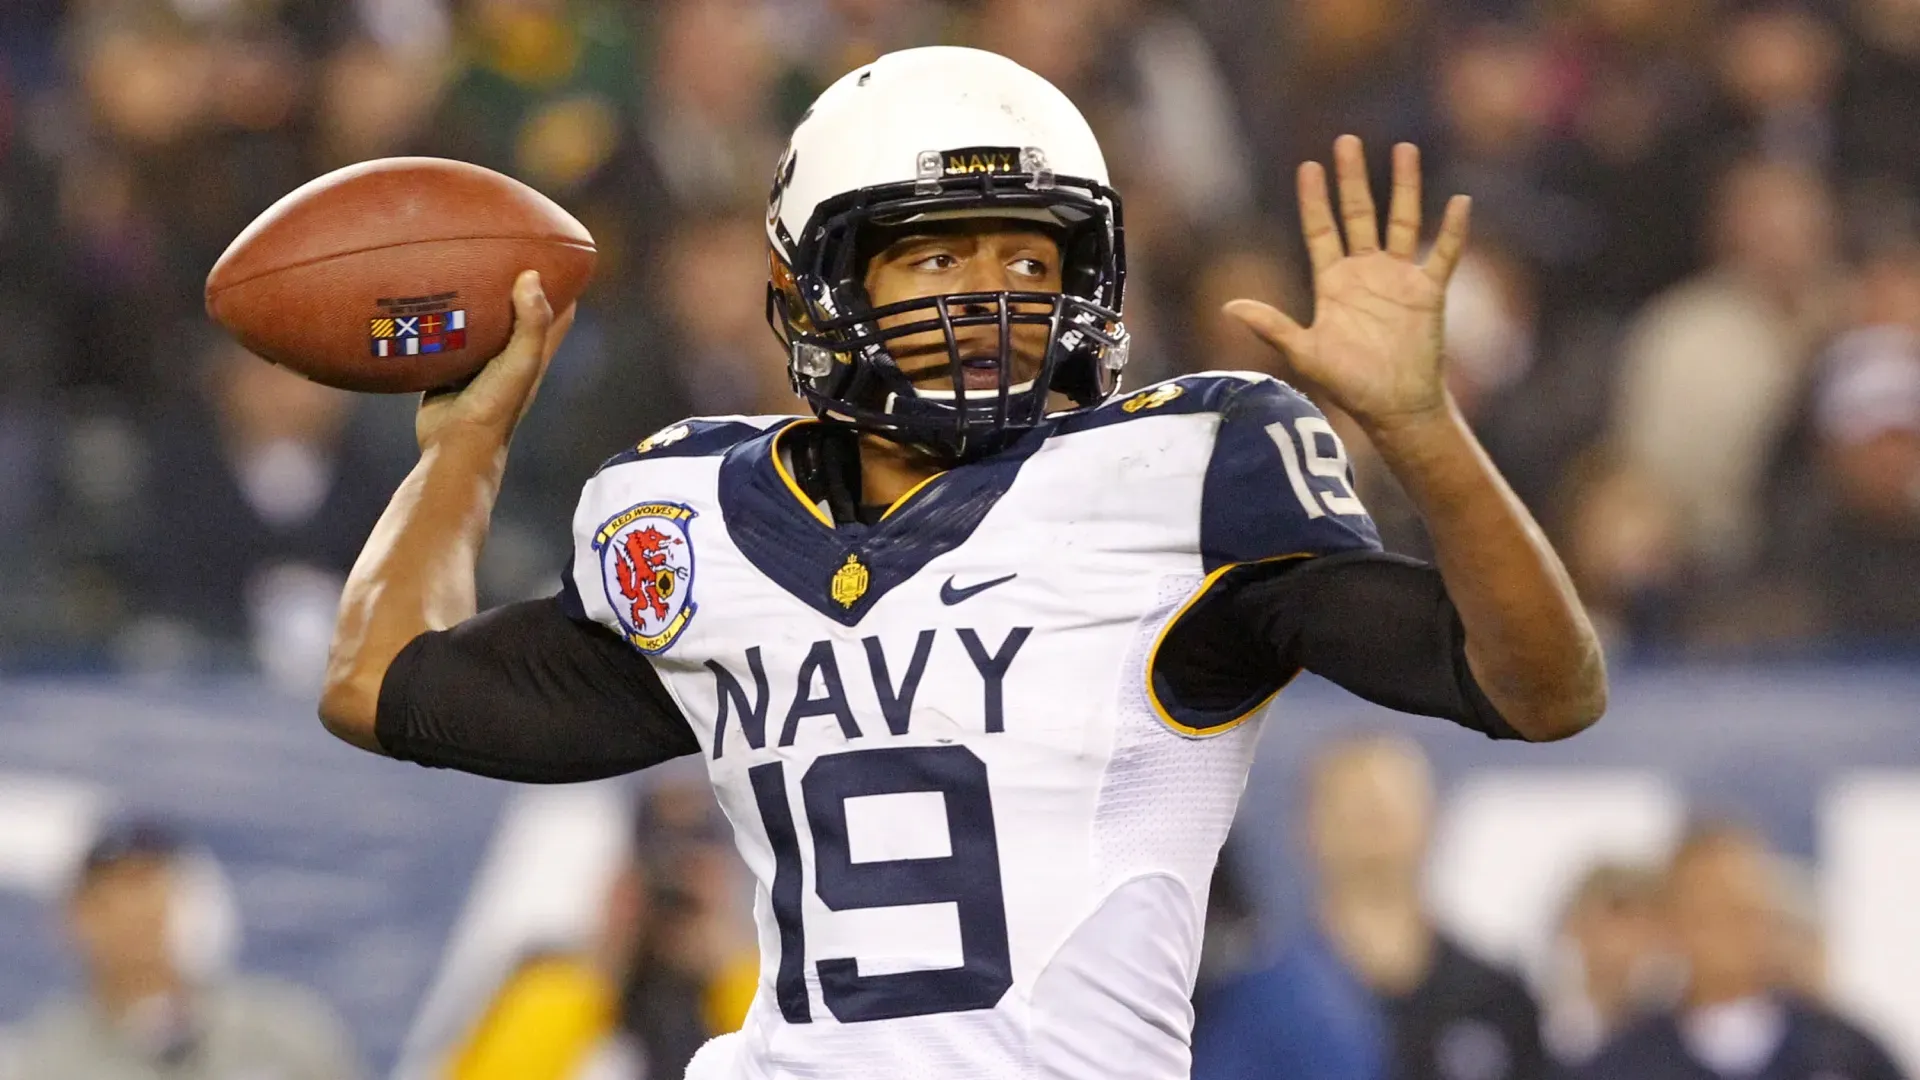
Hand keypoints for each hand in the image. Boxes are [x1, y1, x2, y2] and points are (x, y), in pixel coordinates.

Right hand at [415, 269, 576, 450]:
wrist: (454, 446)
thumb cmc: (494, 407)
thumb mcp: (520, 362)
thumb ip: (530, 323)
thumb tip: (531, 275)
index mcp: (534, 353)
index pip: (559, 312)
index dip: (564, 284)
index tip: (557, 253)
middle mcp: (509, 355)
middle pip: (518, 311)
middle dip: (514, 282)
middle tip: (500, 245)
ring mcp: (478, 362)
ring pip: (480, 321)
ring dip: (473, 297)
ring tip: (459, 260)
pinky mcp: (449, 368)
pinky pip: (445, 336)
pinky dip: (440, 317)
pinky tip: (424, 293)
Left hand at [1225, 136, 1469, 431]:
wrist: (1394, 408)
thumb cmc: (1349, 384)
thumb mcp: (1304, 353)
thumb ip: (1271, 326)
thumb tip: (1226, 307)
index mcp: (1332, 283)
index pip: (1320, 230)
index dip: (1314, 200)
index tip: (1307, 167)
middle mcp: (1365, 272)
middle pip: (1358, 214)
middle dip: (1352, 179)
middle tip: (1346, 141)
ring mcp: (1398, 279)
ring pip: (1402, 221)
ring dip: (1403, 187)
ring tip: (1404, 149)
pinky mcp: (1428, 292)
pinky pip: (1444, 254)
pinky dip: (1453, 231)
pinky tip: (1458, 201)